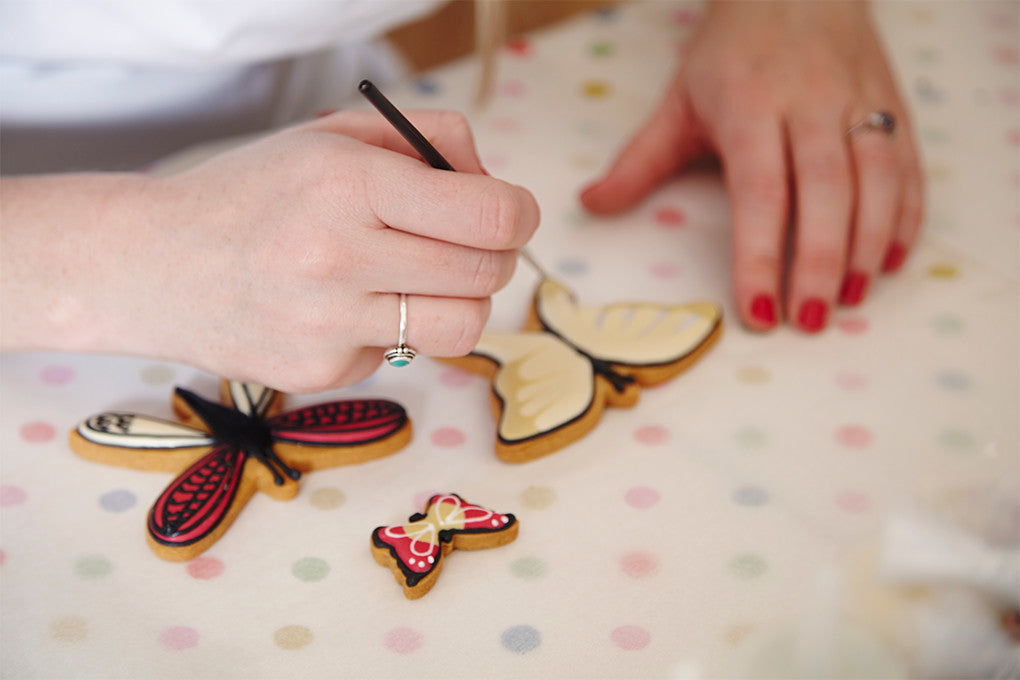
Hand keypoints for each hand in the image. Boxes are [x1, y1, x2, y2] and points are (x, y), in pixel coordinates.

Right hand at [1, 110, 539, 391]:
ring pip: (462, 326)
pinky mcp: (322, 373)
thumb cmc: (253, 194)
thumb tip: (495, 184)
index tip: (512, 213)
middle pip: (485, 274)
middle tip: (469, 243)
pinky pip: (403, 352)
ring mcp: (329, 325)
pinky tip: (347, 308)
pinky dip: (395, 328)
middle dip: (496, 256)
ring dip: (460, 299)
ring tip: (420, 278)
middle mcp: (339, 258)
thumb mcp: (331, 137)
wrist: (155, 265)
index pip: (488, 216)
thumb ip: (427, 142)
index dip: (520, 214)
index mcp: (348, 184)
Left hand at [580, 0, 923, 332]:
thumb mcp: (678, 99)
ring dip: (870, 245)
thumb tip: (591, 205)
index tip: (757, 310)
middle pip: (825, 192)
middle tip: (811, 323)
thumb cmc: (731, 50)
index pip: (760, 192)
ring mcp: (859, 102)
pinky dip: (908, 215)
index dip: (761, 254)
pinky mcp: (894, 103)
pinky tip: (893, 260)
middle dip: (821, 264)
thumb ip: (639, 159)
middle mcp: (812, 105)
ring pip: (878, 179)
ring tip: (853, 301)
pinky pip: (910, 165)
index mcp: (752, 106)